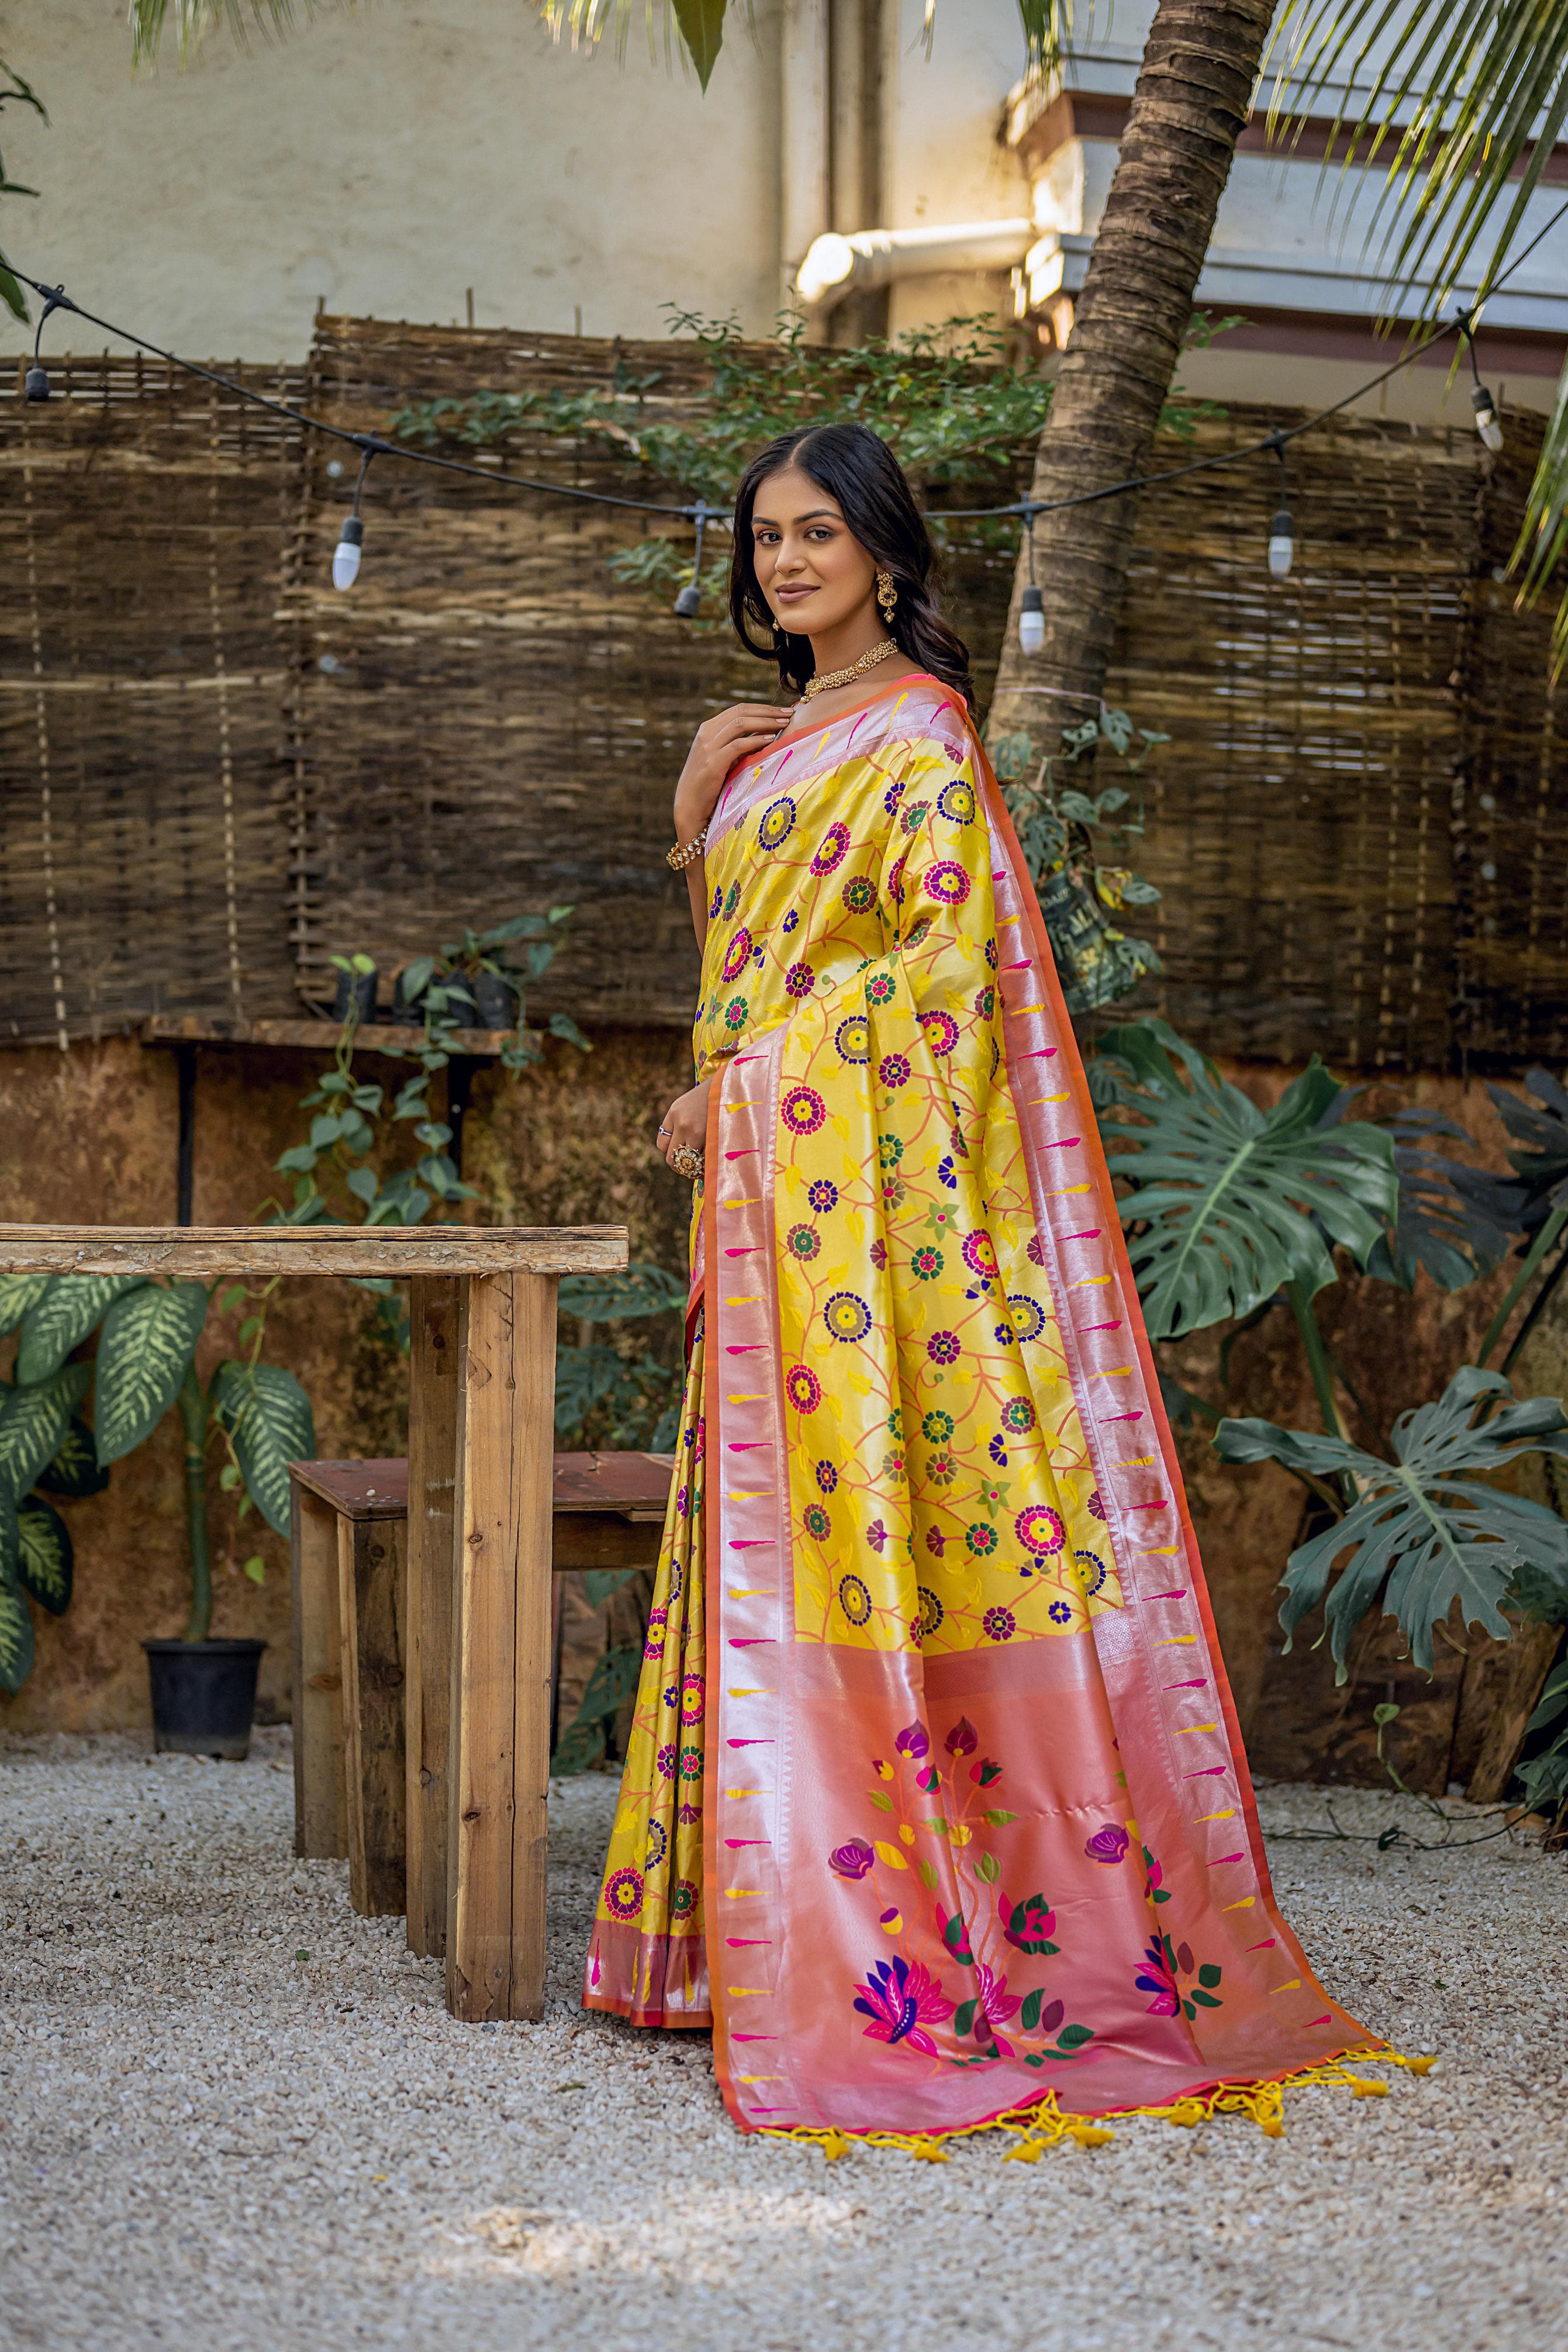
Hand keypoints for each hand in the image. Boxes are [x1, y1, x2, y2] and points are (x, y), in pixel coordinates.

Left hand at [656, 1076, 711, 1170]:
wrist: (729, 1087)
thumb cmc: (708, 1098)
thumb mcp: (685, 1105)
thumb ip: (676, 1125)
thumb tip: (676, 1154)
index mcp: (673, 1114)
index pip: (662, 1145)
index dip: (669, 1154)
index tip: (677, 1157)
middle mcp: (682, 1123)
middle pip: (672, 1158)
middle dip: (679, 1167)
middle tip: (688, 1170)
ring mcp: (697, 1131)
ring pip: (688, 1162)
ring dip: (694, 1168)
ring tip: (701, 1168)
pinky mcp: (712, 1136)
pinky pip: (704, 1160)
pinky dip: (707, 1165)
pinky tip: (711, 1163)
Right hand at [672, 703, 794, 840]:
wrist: (689, 807)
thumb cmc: (710, 784)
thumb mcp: (724, 758)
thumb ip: (739, 744)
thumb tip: (766, 733)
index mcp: (709, 729)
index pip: (739, 709)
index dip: (763, 708)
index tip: (783, 711)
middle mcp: (706, 733)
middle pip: (741, 712)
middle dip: (768, 711)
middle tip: (789, 713)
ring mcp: (708, 747)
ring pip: (740, 724)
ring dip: (765, 721)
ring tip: (784, 724)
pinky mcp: (712, 763)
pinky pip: (737, 745)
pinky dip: (755, 740)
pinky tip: (771, 740)